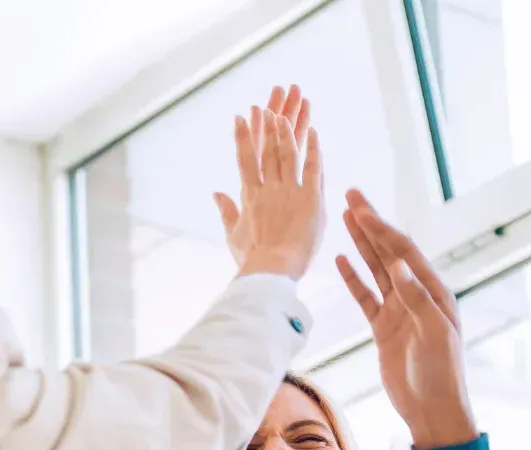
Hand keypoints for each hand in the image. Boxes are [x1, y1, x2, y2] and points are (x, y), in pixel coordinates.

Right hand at [215, 85, 314, 272]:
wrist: (270, 271)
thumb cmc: (251, 260)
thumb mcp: (233, 235)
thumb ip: (225, 211)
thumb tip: (215, 192)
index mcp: (249, 196)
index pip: (245, 159)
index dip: (244, 137)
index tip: (241, 116)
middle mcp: (267, 188)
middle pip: (268, 148)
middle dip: (269, 122)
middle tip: (270, 98)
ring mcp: (288, 191)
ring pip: (288, 152)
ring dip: (288, 128)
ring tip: (288, 108)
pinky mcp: (309, 198)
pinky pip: (312, 167)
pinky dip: (313, 148)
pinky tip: (315, 131)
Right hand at [336, 189, 477, 449]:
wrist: (432, 410)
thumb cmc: (441, 373)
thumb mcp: (433, 333)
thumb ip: (416, 297)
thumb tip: (399, 262)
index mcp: (433, 292)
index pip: (403, 251)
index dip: (381, 227)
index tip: (360, 206)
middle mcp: (416, 295)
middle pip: (389, 252)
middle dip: (370, 224)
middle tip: (349, 196)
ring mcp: (399, 311)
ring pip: (376, 269)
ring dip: (361, 244)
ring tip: (344, 217)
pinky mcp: (384, 329)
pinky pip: (366, 297)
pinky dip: (353, 278)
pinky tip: (341, 259)